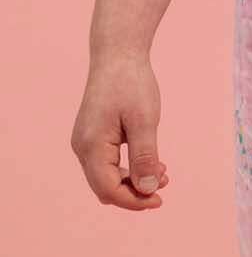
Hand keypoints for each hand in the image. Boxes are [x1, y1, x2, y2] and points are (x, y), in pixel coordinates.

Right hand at [71, 53, 168, 211]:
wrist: (118, 56)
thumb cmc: (131, 84)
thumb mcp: (145, 122)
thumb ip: (145, 157)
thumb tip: (147, 189)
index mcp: (91, 145)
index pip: (108, 189)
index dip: (134, 200)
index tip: (159, 200)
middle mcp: (82, 147)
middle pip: (105, 187)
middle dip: (135, 192)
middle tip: (164, 183)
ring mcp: (85, 142)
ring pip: (106, 177)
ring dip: (133, 181)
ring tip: (162, 172)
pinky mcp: (93, 137)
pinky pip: (107, 164)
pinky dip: (128, 168)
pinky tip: (151, 162)